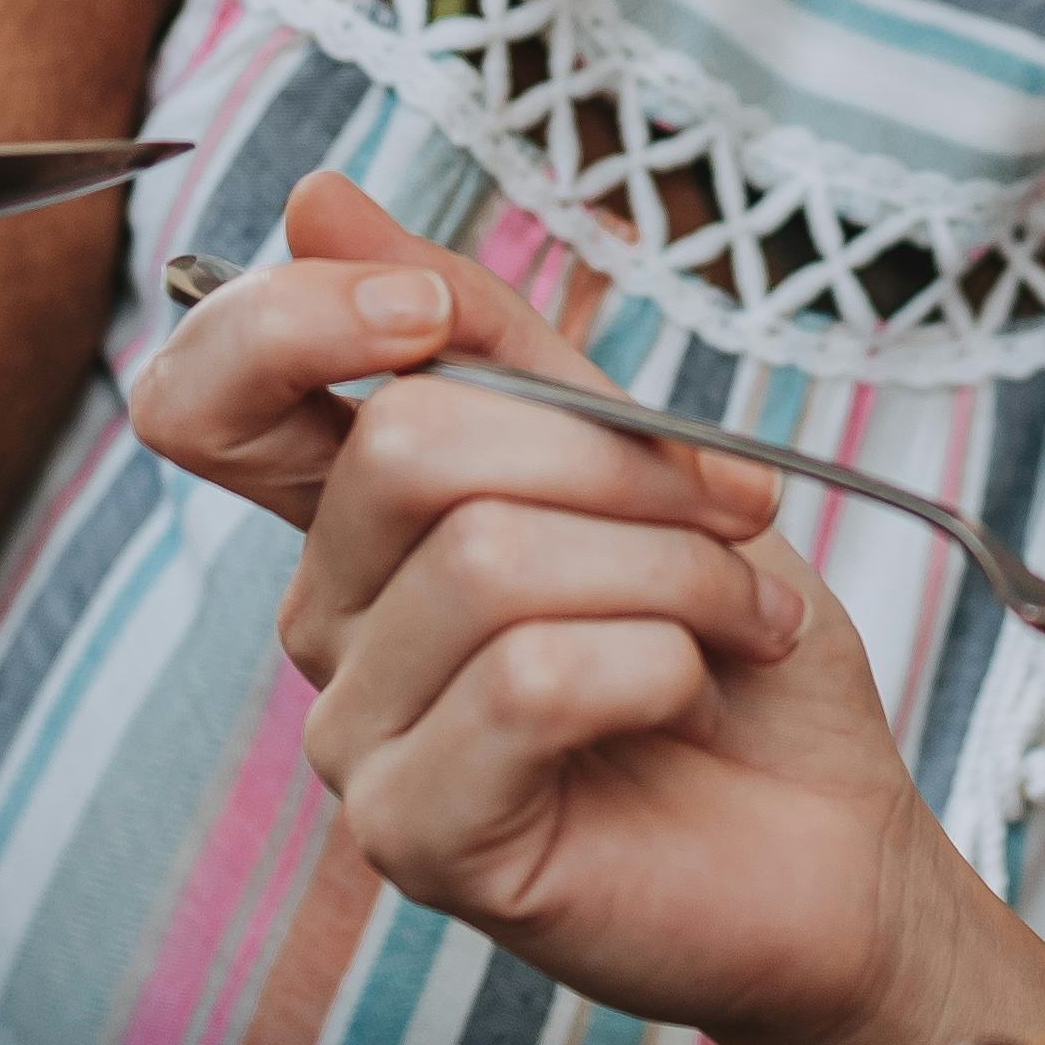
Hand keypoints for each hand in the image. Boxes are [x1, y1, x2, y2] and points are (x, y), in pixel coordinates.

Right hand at [134, 180, 1044, 1044]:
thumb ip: (486, 336)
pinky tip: (694, 692)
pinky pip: (527, 685)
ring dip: (670, 568)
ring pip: (487, 563)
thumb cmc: (741, 656)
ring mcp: (358, 739)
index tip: (430, 316)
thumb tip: (316, 201)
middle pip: (402, 448)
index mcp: (361, 519)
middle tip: (741, 506)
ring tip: (749, 615)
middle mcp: (331, 624)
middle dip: (614, 458)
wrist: (837, 843)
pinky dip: (655, 661)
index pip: (207, 395)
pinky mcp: (418, 838)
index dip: (286, 320)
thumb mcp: (640, 450)